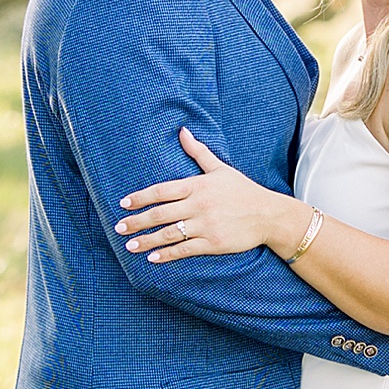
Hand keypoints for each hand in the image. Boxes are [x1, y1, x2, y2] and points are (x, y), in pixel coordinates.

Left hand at [117, 127, 296, 261]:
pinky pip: (185, 249)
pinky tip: (152, 257)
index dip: (141, 197)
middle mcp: (199, 205)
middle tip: (119, 227)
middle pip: (161, 214)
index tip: (124, 203)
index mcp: (198, 185)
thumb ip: (198, 151)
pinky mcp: (214, 243)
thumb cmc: (243, 190)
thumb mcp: (220, 168)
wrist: (268, 214)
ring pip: (169, 234)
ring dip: (147, 240)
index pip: (162, 191)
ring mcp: (206, 225)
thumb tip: (182, 130)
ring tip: (129, 245)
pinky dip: (167, 254)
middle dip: (137, 221)